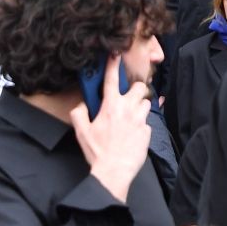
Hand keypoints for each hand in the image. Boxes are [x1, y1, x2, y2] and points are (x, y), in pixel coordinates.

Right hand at [70, 55, 151, 202]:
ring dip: (139, 107)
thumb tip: (81, 105)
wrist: (114, 171)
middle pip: (139, 87)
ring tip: (130, 117)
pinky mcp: (147, 131)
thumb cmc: (97, 152)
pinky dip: (141, 125)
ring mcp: (139, 120)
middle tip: (127, 97)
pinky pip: (146, 122)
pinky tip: (132, 134)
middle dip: (135, 89)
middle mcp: (127, 109)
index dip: (113, 65)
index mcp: (110, 107)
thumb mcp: (81, 132)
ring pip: (145, 103)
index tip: (115, 54)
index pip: (111, 80)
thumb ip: (79, 114)